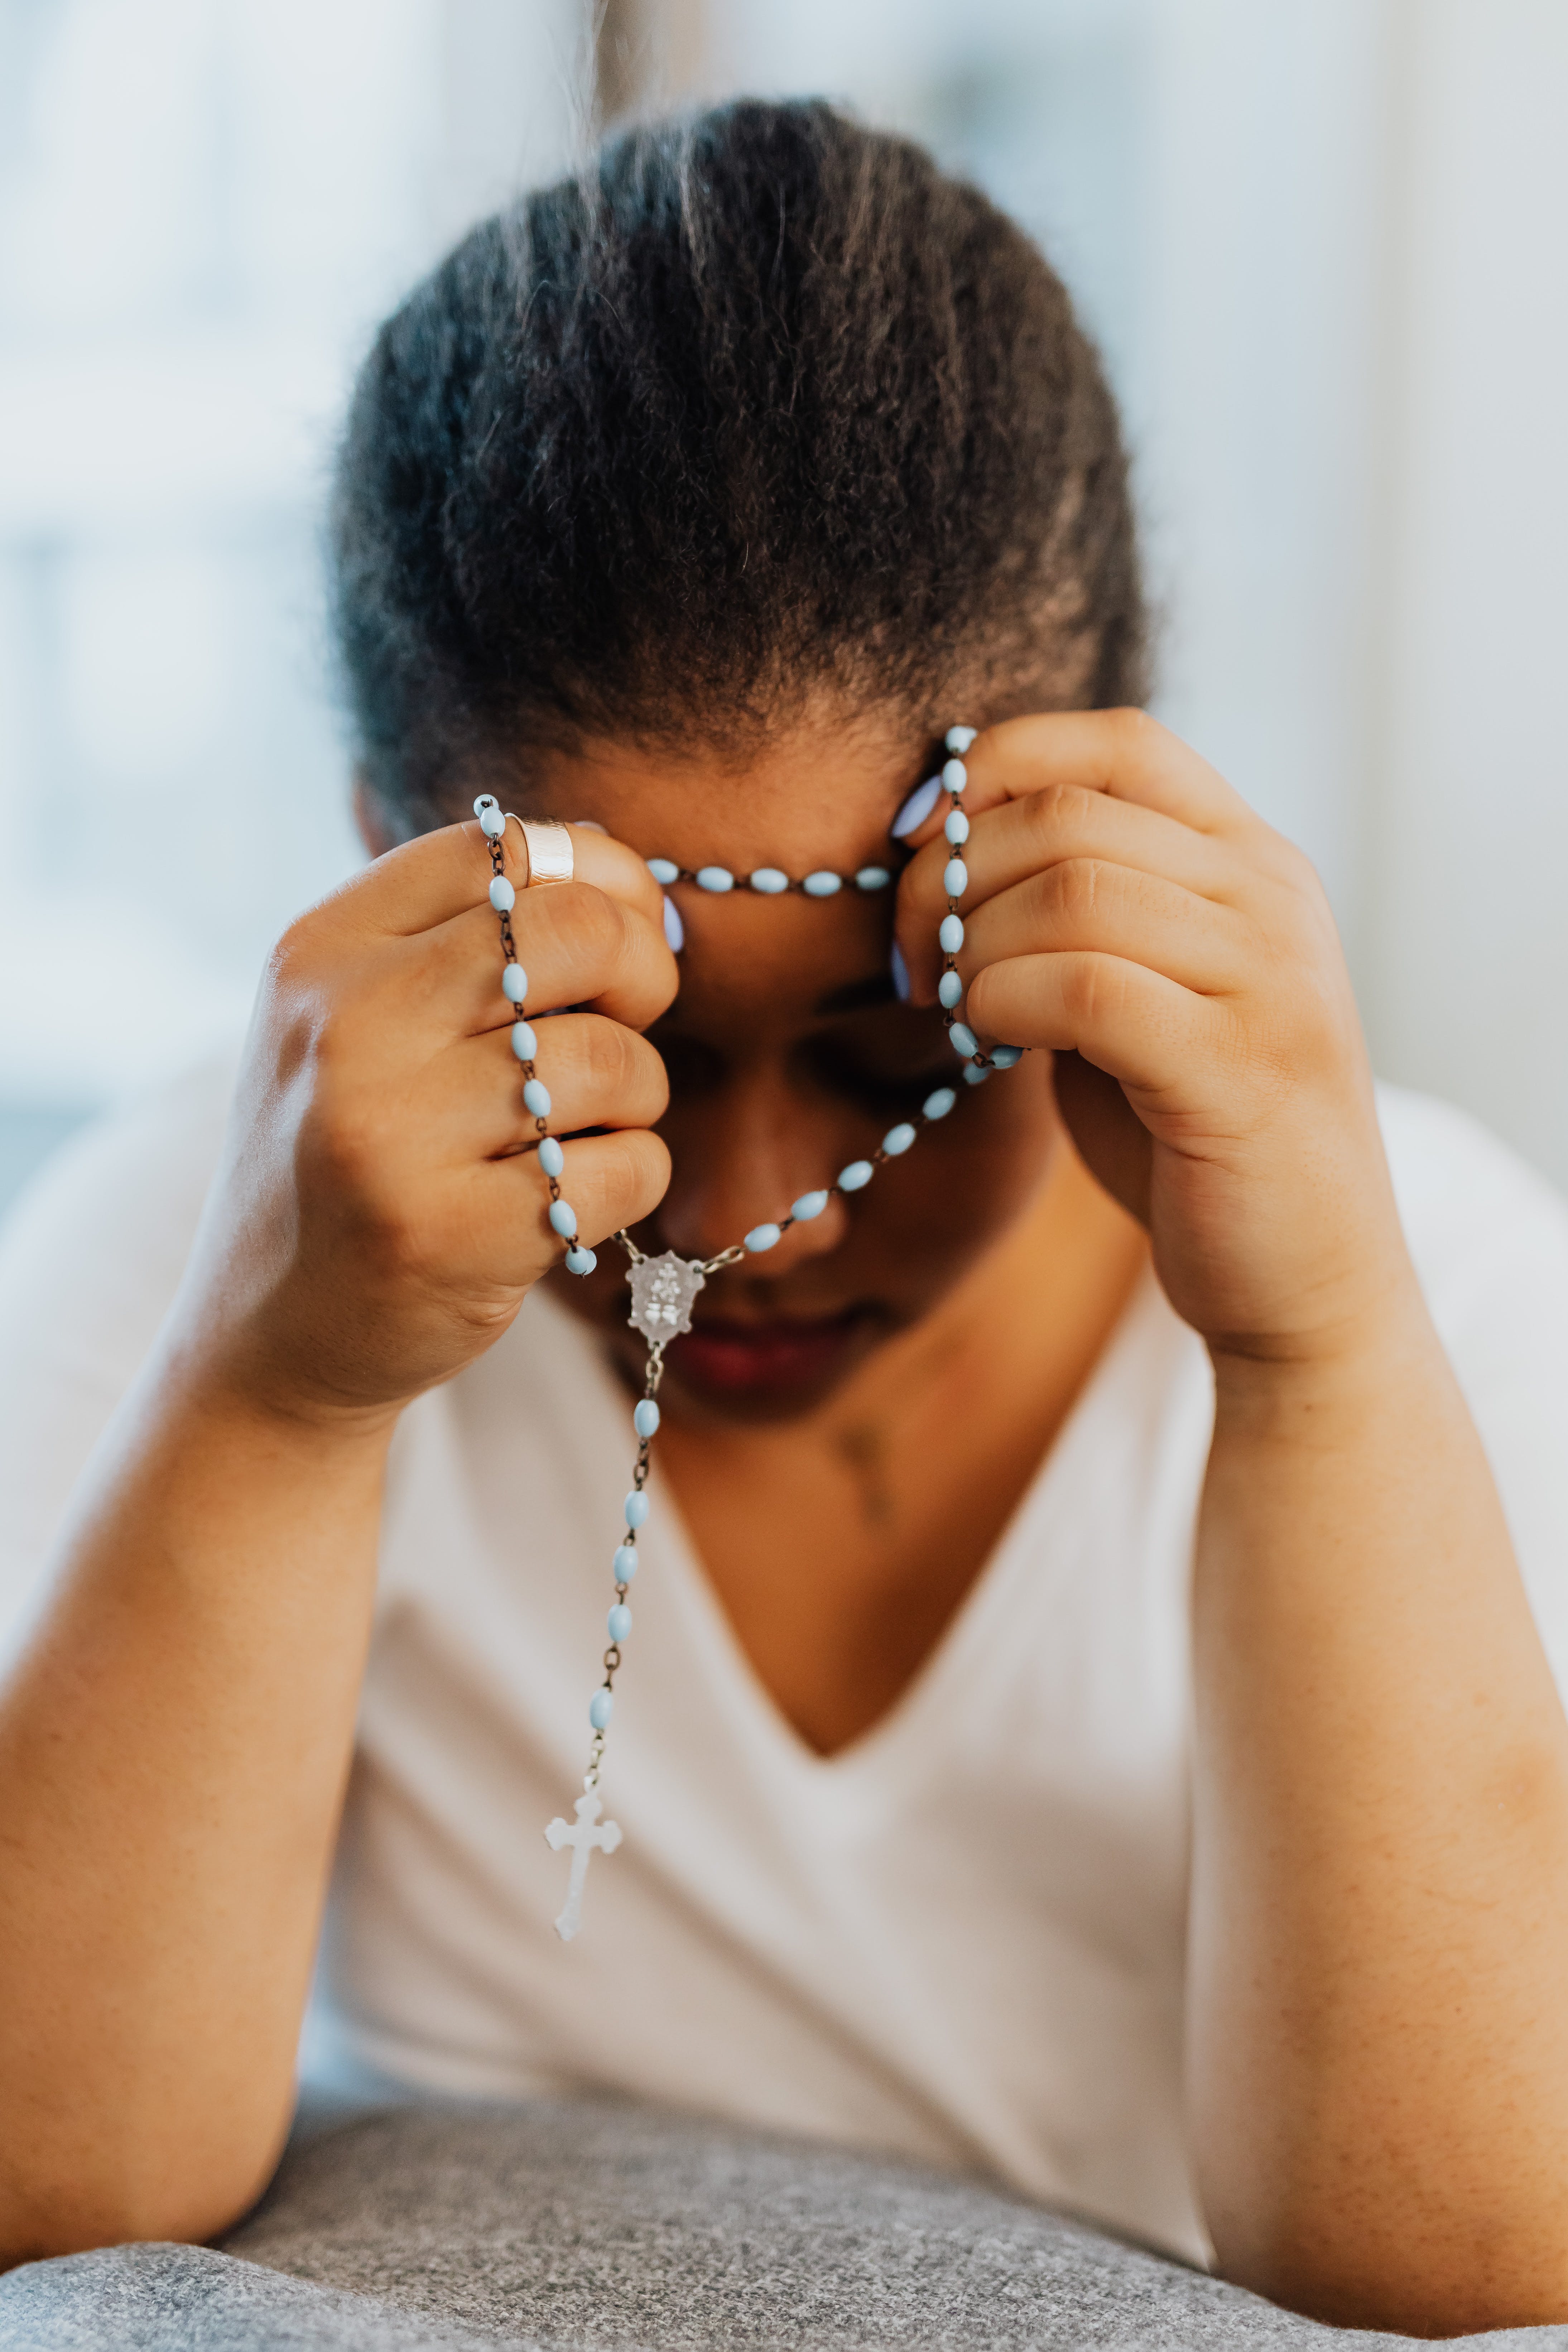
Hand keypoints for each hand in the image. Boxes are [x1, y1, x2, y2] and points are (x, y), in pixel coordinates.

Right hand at [183, 817, 676, 1423]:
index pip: (501, 845)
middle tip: (621, 1029)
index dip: (598, 880)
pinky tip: (565, 1203)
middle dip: (641, 974)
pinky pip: (628, 1168)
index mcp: (322, 952)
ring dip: (634, 1099)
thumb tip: (616, 869)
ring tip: (572, 1134)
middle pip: (578, 932)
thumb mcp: (357, 1020)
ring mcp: (394, 1137)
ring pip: (615, 1059)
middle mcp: (347, 1028)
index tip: (613, 939)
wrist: (271, 1334)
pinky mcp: (455, 1237)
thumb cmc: (353, 1155)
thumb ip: (464, 936)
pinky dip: (629, 1182)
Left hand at [896, 710, 1414, 1361]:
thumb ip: (1076, 922)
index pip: (1117, 743)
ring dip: (971, 946)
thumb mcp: (1138, 999)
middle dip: (950, 876)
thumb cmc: (1192, 1142)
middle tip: (909, 959)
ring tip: (949, 1006)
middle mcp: (1273, 897)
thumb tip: (944, 855)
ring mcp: (1269, 977)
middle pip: (1067, 813)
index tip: (919, 838)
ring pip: (1070, 890)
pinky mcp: (1238, 1065)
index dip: (996, 765)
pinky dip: (1003, 1003)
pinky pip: (1084, 986)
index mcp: (1253, 863)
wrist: (1304, 1283)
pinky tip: (987, 1041)